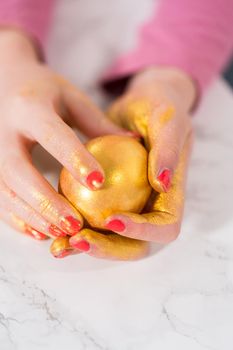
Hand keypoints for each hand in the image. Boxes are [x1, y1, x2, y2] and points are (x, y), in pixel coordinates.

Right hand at [0, 29, 129, 240]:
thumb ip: (99, 123)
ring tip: (62, 234)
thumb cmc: (45, 92)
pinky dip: (19, 220)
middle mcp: (4, 131)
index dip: (73, 158)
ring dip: (33, 217)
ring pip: (6, 190)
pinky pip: (0, 199)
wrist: (3, 85)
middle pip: (19, 171)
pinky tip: (42, 234)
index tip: (98, 182)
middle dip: (46, 201)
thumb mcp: (72, 98)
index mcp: (30, 108)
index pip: (52, 135)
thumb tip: (134, 143)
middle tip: (76, 224)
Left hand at [50, 67, 195, 259]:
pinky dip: (72, 226)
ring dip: (84, 244)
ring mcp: (130, 207)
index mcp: (172, 197)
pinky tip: (50, 227)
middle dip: (106, 248)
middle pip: (135, 245)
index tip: (112, 220)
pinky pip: (91, 219)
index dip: (142, 231)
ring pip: (109, 238)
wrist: (139, 107)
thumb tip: (162, 184)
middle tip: (76, 241)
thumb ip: (168, 150)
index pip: (165, 227)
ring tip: (57, 245)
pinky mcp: (108, 201)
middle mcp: (151, 209)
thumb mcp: (168, 121)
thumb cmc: (158, 108)